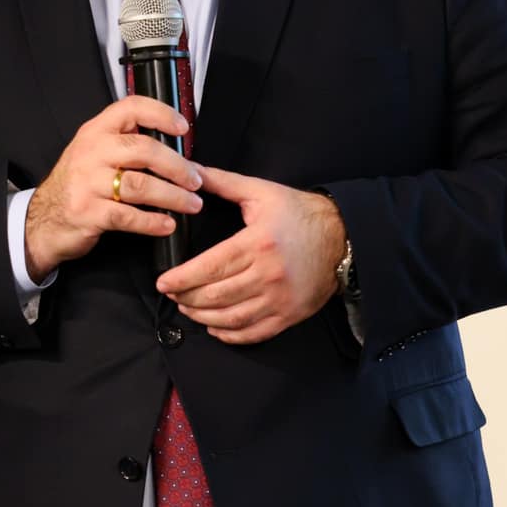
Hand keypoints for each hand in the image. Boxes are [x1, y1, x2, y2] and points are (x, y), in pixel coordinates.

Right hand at [24, 96, 203, 281]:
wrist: (42, 220)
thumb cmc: (78, 185)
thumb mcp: (95, 153)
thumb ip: (127, 144)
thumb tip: (178, 150)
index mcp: (96, 131)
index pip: (131, 108)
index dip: (161, 114)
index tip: (184, 128)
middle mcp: (91, 152)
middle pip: (144, 149)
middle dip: (177, 166)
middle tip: (196, 180)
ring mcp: (87, 183)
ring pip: (140, 185)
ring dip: (173, 196)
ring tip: (191, 204)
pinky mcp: (88, 212)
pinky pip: (128, 216)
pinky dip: (153, 222)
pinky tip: (167, 224)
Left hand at [155, 167, 345, 345]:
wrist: (342, 236)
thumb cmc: (300, 213)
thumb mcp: (261, 191)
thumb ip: (222, 183)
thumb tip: (190, 172)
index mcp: (257, 243)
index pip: (209, 268)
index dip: (181, 279)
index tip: (163, 283)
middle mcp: (268, 275)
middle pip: (215, 296)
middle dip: (186, 298)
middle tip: (173, 294)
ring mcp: (280, 299)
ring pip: (231, 318)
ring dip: (202, 317)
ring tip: (188, 308)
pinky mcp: (289, 315)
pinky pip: (253, 333)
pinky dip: (229, 334)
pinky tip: (215, 326)